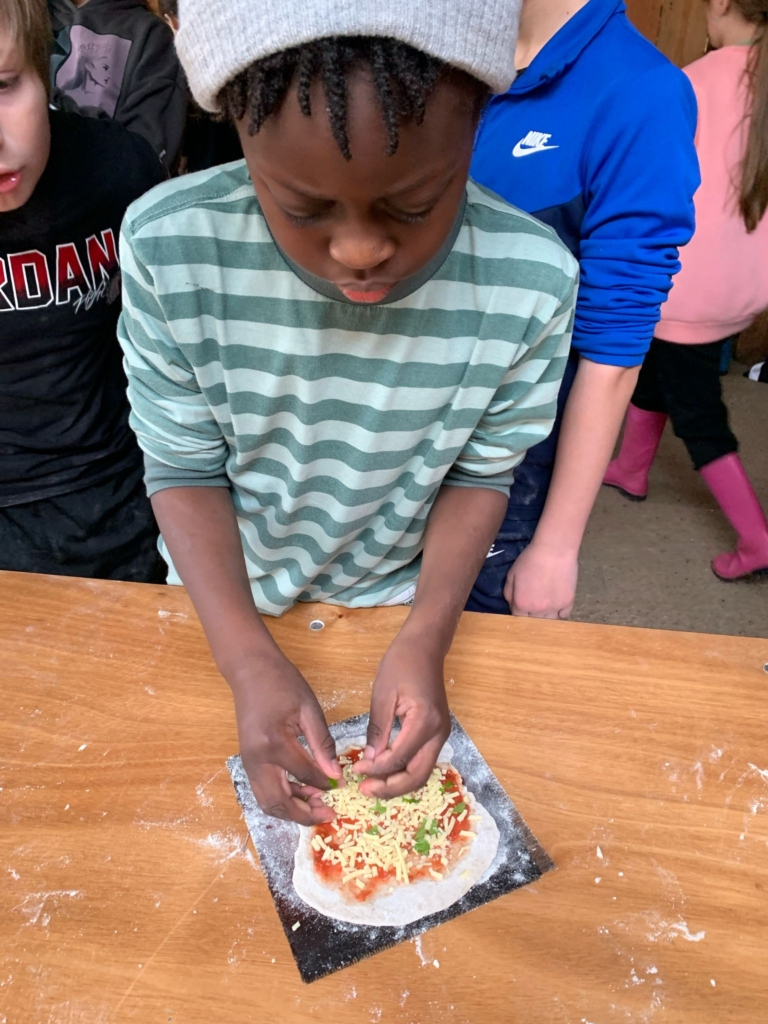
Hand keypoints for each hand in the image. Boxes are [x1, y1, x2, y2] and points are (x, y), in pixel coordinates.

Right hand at [229, 648, 341, 824]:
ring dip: (291, 809)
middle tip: (327, 813)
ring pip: (267, 801)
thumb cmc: (281, 683)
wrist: (249, 669)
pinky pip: (262, 789)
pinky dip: (281, 797)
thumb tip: (336, 774)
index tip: (342, 785)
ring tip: (316, 804)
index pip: (304, 776)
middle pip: (278, 802)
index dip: (325, 784)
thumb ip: (322, 744)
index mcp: (274, 743)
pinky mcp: (247, 760)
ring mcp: (248, 762)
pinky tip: (301, 791)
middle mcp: (257, 760)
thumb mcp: (308, 709)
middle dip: (303, 814)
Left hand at [356, 631, 449, 798]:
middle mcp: (438, 733)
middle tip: (365, 791)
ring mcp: (441, 734)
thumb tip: (370, 760)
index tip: (356, 771)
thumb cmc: (401, 664)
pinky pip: (422, 760)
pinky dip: (404, 770)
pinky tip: (385, 771)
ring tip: (372, 785)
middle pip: (418, 775)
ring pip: (422, 771)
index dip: (377, 770)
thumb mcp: (383, 695)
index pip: (400, 758)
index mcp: (425, 722)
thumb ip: (378, 730)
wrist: (424, 647)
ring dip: (398, 782)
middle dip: (391, 788)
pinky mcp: (436, 732)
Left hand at [503, 542, 577, 618]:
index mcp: (521, 604)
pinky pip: (564, 615)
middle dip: (532, 616)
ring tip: (545, 606)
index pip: (517, 619)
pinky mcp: (568, 602)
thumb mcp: (511, 574)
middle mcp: (537, 610)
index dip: (519, 612)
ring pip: (549, 621)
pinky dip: (560, 612)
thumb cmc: (530, 560)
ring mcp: (554, 608)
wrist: (554, 550)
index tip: (522, 606)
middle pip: (534, 622)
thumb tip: (512, 605)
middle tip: (534, 605)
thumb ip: (509, 593)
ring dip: (546, 617)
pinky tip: (557, 604)